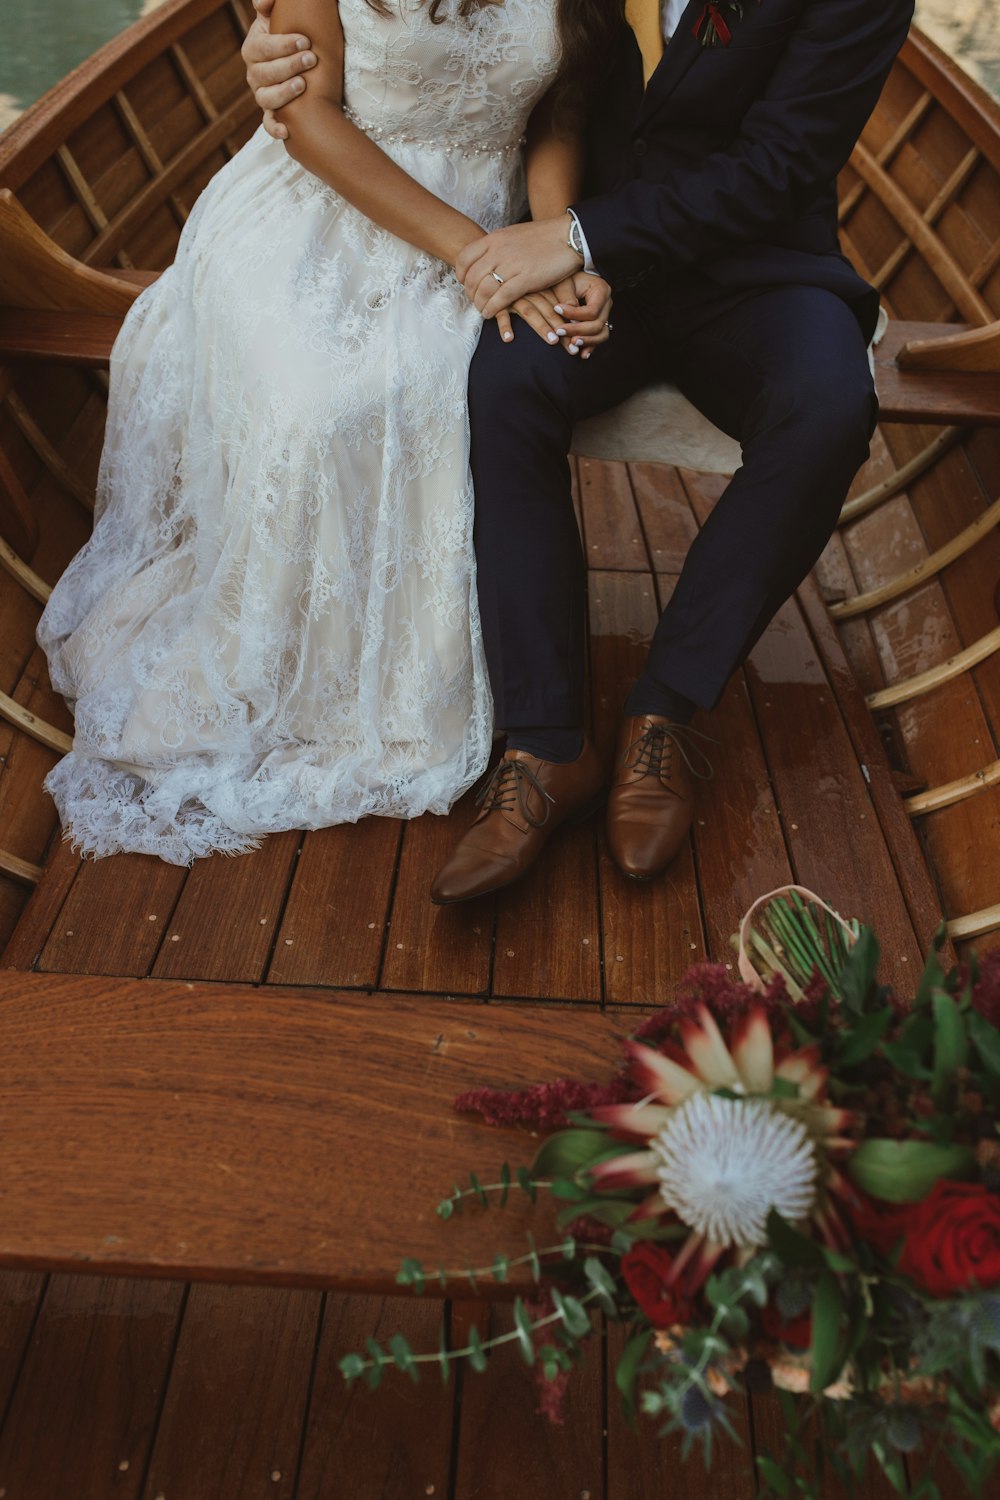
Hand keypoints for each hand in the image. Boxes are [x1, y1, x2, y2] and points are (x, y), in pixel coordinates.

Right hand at [241, 0, 316, 140]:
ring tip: (303, 84)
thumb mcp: (280, 17)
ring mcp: (262, 94)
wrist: (302, 59)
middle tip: (311, 59)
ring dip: (283, 93)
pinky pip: (268, 124)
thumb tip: (263, 3)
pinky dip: (275, 129)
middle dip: (288, 65)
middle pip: (264, 73)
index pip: (262, 47)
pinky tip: (287, 131)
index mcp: (253, 48)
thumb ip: (270, 4)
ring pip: (265, 98)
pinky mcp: (272, 113)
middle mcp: (254, 73)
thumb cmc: (292, 34)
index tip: (306, 41)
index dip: (282, 45)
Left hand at [455, 219, 582, 318]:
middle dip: (470, 293)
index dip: (461, 275)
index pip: (465, 258)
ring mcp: (511, 265)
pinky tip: (490, 314)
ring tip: (482, 310)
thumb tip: (486, 258)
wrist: (568, 236)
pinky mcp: (526, 279)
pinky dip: (492, 308)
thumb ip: (498, 246)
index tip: (465, 284)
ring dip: (480, 303)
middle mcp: (499, 251)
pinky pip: (501, 298)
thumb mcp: (513, 235)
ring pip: (484, 289)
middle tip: (475, 301)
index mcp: (494, 239)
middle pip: (472, 277)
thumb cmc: (543, 237)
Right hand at [495, 279, 611, 359]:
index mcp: (544, 286)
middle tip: (572, 349)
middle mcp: (531, 290)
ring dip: (541, 327)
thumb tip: (577, 318)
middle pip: (549, 311)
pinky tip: (509, 339)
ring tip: (553, 341)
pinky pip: (501, 312)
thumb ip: (560, 297)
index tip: (580, 340)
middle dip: (561, 331)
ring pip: (529, 310)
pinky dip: (504, 324)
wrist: (496, 258)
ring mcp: (514, 294)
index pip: (560, 307)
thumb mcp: (546, 283)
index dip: (571, 323)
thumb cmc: (527, 275)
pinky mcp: (498, 300)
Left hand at [555, 272, 613, 358]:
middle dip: (578, 330)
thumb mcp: (565, 282)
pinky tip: (582, 354)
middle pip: (597, 325)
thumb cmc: (568, 278)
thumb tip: (567, 315)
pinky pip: (599, 338)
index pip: (591, 310)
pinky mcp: (600, 323)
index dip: (574, 314)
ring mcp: (605, 315)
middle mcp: (607, 304)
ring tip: (572, 344)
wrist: (574, 278)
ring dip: (587, 341)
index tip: (556, 310)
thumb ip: (567, 297)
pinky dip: (591, 346)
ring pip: (602, 334)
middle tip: (559, 331)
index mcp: (601, 290)